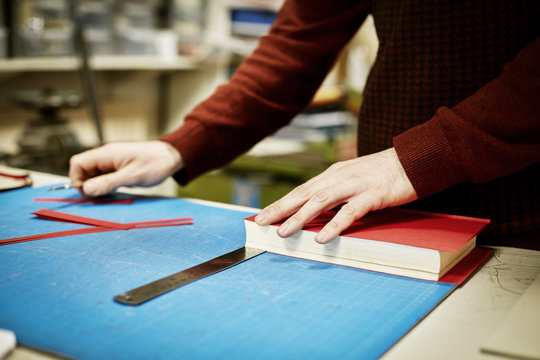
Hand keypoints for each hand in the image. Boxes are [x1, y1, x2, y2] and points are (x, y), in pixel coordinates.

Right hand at [69, 140, 182, 196]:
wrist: (171, 157)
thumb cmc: (155, 163)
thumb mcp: (132, 176)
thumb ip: (109, 182)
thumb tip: (86, 190)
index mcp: (106, 154)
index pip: (78, 163)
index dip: (77, 178)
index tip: (88, 192)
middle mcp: (106, 156)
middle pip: (83, 170)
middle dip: (87, 185)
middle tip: (101, 196)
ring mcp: (112, 162)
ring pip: (93, 175)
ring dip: (97, 187)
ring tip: (111, 193)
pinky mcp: (118, 168)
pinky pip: (104, 177)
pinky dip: (105, 186)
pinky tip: (116, 191)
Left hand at [254, 148, 417, 242]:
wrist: (414, 159)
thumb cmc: (384, 173)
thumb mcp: (354, 179)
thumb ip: (337, 192)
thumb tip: (318, 211)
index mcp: (333, 174)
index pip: (301, 190)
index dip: (281, 203)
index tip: (263, 214)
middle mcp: (339, 177)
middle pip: (304, 194)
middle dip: (280, 209)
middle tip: (261, 222)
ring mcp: (355, 184)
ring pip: (321, 202)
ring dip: (300, 217)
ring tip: (283, 232)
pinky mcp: (372, 194)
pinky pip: (350, 212)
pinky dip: (334, 225)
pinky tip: (322, 238)